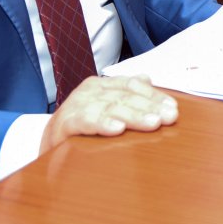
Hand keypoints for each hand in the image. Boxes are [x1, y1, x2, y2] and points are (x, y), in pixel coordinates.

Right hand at [40, 75, 177, 153]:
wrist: (48, 145)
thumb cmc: (82, 127)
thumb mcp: (105, 108)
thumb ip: (125, 95)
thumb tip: (147, 78)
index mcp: (102, 85)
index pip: (132, 86)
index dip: (154, 96)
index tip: (173, 109)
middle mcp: (89, 92)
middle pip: (124, 96)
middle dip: (150, 107)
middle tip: (168, 117)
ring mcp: (76, 106)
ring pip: (109, 107)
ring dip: (133, 115)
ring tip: (152, 123)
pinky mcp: (63, 125)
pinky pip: (85, 122)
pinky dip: (101, 124)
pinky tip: (117, 129)